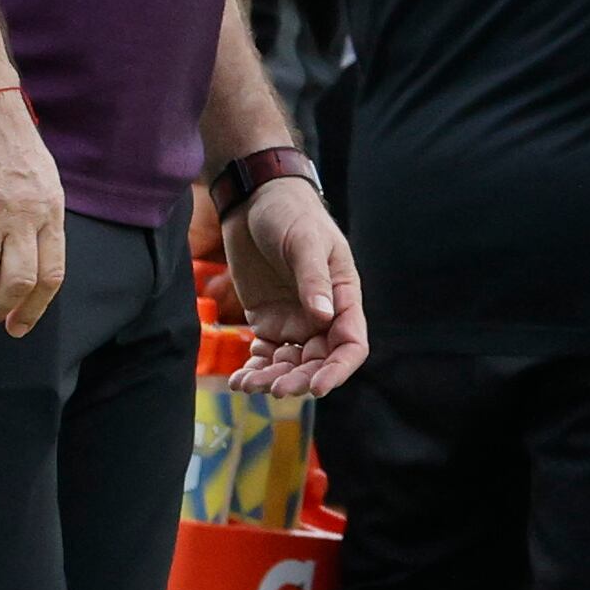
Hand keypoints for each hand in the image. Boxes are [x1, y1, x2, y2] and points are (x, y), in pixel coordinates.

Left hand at [221, 178, 367, 394]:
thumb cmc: (290, 213)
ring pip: (290, 364)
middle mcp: (322, 316)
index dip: (338, 370)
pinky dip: (254, 370)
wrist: (254, 200)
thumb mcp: (304, 241)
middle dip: (300, 379)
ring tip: (250, 385)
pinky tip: (239, 380)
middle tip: (276, 389)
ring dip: (273, 379)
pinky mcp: (267, 321)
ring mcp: (294, 321)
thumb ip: (313, 279)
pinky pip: (265, 355)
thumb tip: (323, 317)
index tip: (317, 387)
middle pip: (318, 361)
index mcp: (343, 297)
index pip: (350, 344)